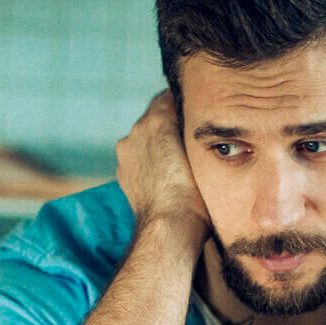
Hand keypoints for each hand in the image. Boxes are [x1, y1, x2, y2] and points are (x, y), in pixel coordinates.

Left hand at [115, 91, 208, 239]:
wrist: (170, 225)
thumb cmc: (194, 189)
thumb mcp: (201, 148)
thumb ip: (191, 123)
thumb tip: (190, 115)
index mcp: (156, 118)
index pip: (168, 98)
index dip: (183, 104)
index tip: (196, 112)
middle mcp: (136, 131)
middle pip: (155, 118)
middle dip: (169, 125)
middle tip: (191, 137)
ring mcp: (127, 153)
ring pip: (145, 139)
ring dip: (159, 145)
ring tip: (180, 160)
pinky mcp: (124, 173)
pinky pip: (139, 159)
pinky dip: (150, 163)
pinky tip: (166, 175)